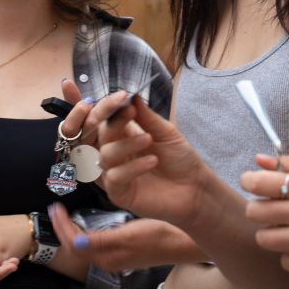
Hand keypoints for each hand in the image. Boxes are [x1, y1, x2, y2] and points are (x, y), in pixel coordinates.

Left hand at [48, 203, 203, 272]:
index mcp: (107, 257)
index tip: (55, 208)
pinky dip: (85, 232)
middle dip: (63, 228)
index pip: (74, 244)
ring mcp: (115, 257)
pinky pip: (95, 243)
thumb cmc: (160, 236)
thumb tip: (75, 243)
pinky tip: (86, 221)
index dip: (61, 227)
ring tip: (65, 213)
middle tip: (56, 208)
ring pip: (84, 245)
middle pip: (76, 246)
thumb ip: (101, 240)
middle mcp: (108, 260)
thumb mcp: (129, 235)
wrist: (183, 243)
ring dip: (72, 230)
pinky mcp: (122, 252)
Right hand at [86, 91, 222, 225]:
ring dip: (126, 144)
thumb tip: (131, 95)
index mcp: (119, 135)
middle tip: (128, 110)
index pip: (98, 119)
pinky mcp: (118, 194)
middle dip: (105, 119)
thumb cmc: (179, 159)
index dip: (97, 106)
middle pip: (92, 134)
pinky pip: (114, 177)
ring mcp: (112, 174)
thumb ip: (146, 116)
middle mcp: (111, 153)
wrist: (195, 188)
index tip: (115, 95)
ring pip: (104, 155)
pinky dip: (132, 167)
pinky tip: (152, 161)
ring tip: (149, 140)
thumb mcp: (165, 132)